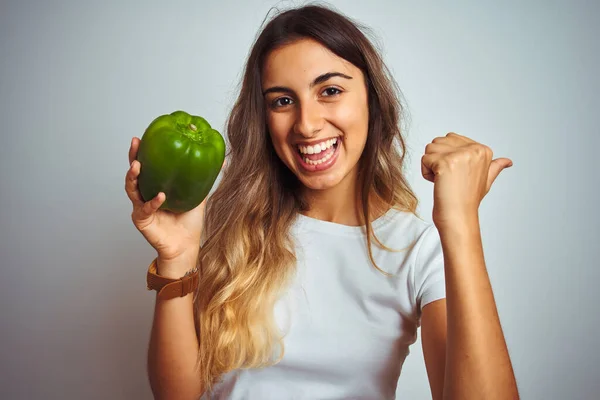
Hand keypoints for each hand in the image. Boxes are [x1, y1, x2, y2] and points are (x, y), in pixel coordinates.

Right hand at [125, 137, 206, 269]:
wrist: (186, 244)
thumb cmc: (189, 221)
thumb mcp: (198, 194)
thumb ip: (206, 177)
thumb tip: (222, 160)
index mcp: (155, 185)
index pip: (147, 164)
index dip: (143, 151)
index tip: (143, 137)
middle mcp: (144, 194)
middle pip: (133, 172)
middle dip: (132, 157)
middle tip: (136, 144)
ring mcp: (140, 206)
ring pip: (132, 189)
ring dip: (133, 176)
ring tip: (138, 165)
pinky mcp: (142, 220)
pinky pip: (145, 208)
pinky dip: (152, 201)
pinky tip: (160, 195)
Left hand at [421, 132, 512, 228]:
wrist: (459, 216)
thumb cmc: (468, 199)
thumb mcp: (486, 180)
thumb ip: (494, 166)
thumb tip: (508, 161)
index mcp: (483, 150)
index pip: (451, 138)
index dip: (448, 157)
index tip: (458, 174)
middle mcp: (473, 149)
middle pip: (439, 141)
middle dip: (437, 159)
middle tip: (449, 177)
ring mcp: (459, 155)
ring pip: (430, 148)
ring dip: (431, 165)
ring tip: (443, 179)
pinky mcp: (445, 162)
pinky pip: (424, 159)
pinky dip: (426, 173)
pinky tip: (438, 182)